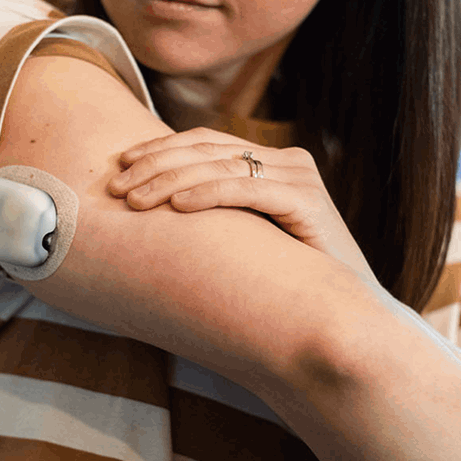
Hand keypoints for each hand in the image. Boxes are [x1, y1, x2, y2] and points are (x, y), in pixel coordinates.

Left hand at [109, 127, 375, 281]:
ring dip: (171, 181)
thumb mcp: (242, 241)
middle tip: (117, 187)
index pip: (206, 142)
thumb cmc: (285, 287)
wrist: (344, 318)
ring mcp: (301, 178)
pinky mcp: (309, 202)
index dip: (160, 149)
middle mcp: (288, 162)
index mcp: (272, 164)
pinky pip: (247, 190)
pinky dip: (208, 194)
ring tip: (135, 200)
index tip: (120, 164)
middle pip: (209, 149)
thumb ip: (214, 218)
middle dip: (156, 165)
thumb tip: (147, 213)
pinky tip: (176, 207)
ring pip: (222, 166)